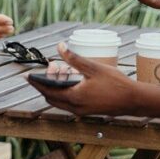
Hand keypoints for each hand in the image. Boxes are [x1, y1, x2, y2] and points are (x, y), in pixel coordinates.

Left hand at [26, 43, 159, 117]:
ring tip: (60, 71)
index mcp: (74, 97)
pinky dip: (65, 92)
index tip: (26, 76)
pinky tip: (71, 80)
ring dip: (56, 88)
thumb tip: (59, 46)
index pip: (48, 90)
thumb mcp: (93, 67)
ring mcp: (81, 111)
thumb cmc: (115, 83)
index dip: (36, 82)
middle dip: (45, 84)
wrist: (133, 100)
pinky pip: (69, 103)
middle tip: (48, 68)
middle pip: (51, 97)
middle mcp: (75, 108)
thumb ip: (74, 58)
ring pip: (60, 101)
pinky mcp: (87, 111)